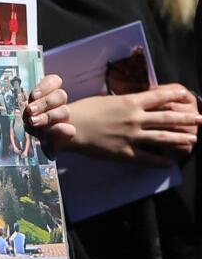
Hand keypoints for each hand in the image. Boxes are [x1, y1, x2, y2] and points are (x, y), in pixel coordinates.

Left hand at [23, 74, 73, 151]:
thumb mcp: (23, 111)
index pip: (54, 81)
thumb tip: (22, 110)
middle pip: (60, 95)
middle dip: (44, 103)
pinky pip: (70, 130)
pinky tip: (48, 133)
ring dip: (48, 116)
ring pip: (65, 111)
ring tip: (33, 122)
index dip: (45, 86)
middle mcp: (58, 104)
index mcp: (48, 93)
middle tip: (30, 110)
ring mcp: (64, 118)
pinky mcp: (67, 133)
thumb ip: (25, 107)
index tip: (33, 96)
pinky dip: (59, 130)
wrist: (37, 139)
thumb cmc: (26, 120)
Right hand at [65, 85, 199, 166]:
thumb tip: (133, 103)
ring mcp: (132, 136)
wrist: (68, 127)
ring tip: (193, 139)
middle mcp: (135, 118)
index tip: (185, 95)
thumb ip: (122, 103)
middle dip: (186, 118)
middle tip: (200, 119)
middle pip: (167, 117)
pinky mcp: (126, 152)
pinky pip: (148, 158)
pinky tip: (170, 163)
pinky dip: (161, 161)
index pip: (158, 97)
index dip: (174, 96)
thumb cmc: (82, 110)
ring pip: (163, 137)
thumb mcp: (105, 100)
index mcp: (129, 102)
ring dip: (180, 138)